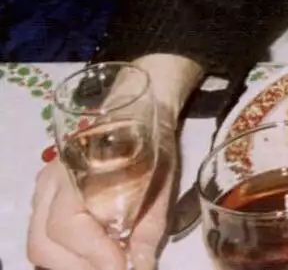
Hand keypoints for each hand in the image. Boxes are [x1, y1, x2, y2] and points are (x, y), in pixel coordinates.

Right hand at [28, 121, 175, 269]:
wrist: (136, 119)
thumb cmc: (152, 147)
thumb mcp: (161, 182)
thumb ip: (149, 227)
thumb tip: (141, 266)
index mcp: (78, 168)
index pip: (68, 225)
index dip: (94, 254)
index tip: (123, 267)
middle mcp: (51, 181)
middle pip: (44, 242)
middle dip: (81, 266)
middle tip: (117, 269)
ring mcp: (43, 192)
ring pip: (40, 244)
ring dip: (72, 264)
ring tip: (107, 264)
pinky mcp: (44, 203)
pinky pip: (44, 239)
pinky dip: (67, 256)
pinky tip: (95, 255)